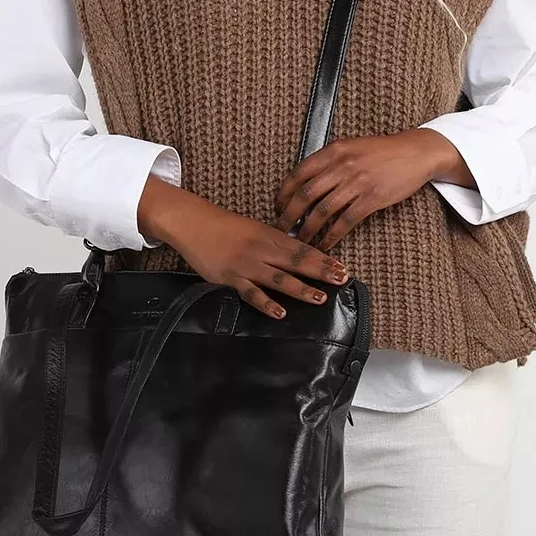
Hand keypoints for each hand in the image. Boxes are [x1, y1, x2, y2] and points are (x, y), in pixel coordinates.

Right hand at [137, 177, 349, 320]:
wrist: (192, 222)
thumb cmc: (223, 225)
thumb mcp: (254, 229)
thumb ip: (274, 243)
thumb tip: (297, 254)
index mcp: (269, 235)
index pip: (302, 249)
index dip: (323, 259)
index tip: (343, 268)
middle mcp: (262, 249)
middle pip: (296, 262)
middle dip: (321, 272)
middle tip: (342, 280)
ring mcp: (247, 264)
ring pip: (278, 278)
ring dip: (300, 289)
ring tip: (320, 298)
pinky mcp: (230, 277)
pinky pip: (250, 293)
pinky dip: (265, 303)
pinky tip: (280, 313)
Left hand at [272, 129, 467, 249]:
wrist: (415, 152)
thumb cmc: (382, 151)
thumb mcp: (350, 147)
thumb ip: (329, 161)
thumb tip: (305, 182)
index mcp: (333, 151)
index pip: (298, 174)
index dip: (283, 193)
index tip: (277, 206)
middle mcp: (341, 166)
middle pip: (305, 195)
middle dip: (289, 215)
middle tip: (281, 228)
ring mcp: (356, 183)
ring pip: (322, 211)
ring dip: (307, 229)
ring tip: (300, 241)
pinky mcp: (371, 199)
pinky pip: (345, 222)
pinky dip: (331, 236)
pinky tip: (325, 244)